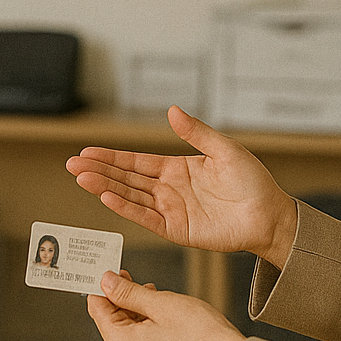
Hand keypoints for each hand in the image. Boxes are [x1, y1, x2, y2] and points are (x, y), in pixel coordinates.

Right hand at [65, 105, 298, 266]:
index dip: (111, 157)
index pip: (136, 162)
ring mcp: (171, 210)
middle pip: (126, 179)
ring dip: (105, 188)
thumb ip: (196, 132)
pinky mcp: (177, 230)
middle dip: (98, 171)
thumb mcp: (224, 150)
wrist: (270, 215)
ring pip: (130, 197)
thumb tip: (172, 110)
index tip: (86, 152)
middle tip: (71, 165)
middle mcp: (168, 189)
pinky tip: (107, 198)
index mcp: (176, 168)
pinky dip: (126, 209)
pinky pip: (146, 218)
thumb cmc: (253, 183)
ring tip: (81, 179)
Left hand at [87, 269, 244, 340]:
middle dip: (125, 302)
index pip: (97, 309)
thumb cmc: (204, 338)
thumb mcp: (160, 303)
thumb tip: (107, 282)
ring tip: (161, 304)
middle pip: (113, 324)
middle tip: (142, 285)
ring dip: (139, 317)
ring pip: (128, 337)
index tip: (111, 274)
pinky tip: (166, 324)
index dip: (104, 286)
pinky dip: (148, 335)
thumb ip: (127, 292)